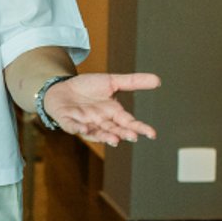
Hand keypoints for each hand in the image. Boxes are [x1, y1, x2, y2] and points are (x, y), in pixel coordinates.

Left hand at [43, 72, 161, 146]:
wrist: (62, 87)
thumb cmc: (88, 88)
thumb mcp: (112, 82)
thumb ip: (133, 82)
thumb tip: (159, 80)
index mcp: (112, 113)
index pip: (129, 122)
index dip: (140, 128)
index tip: (152, 134)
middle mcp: (100, 121)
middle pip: (115, 130)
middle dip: (123, 134)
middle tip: (133, 136)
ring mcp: (84, 123)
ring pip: (97, 133)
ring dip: (105, 136)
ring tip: (115, 139)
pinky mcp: (68, 120)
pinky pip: (73, 126)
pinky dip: (78, 128)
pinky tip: (84, 129)